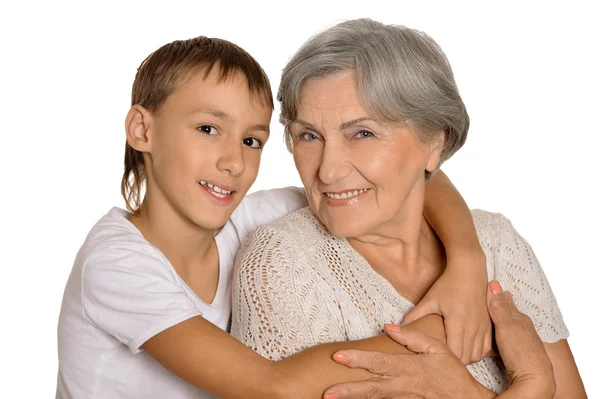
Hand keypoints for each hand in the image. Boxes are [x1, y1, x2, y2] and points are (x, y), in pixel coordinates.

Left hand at [323, 324, 494, 398]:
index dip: (358, 360)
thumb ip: (413, 337)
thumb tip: (388, 327)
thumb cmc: (453, 374)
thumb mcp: (438, 349)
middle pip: (371, 389)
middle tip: (327, 392)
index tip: (338, 356)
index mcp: (409, 368)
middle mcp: (404, 386)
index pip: (379, 363)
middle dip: (348, 391)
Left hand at [402, 251, 491, 363]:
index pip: (454, 353)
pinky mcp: (489, 324)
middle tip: (440, 359)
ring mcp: (483, 326)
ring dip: (465, 358)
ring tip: (452, 354)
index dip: (444, 359)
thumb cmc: (448, 284)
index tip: (433, 358)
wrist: (469, 270)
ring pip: (477, 355)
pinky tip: (465, 347)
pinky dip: (476, 352)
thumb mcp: (429, 299)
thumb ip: (414, 315)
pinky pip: (486, 348)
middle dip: (453, 362)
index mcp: (457, 322)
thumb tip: (393, 327)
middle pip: (465, 359)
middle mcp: (473, 327)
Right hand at [488, 280, 555, 398]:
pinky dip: (504, 331)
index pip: (506, 301)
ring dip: (502, 317)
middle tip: (493, 293)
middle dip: (502, 303)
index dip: (498, 294)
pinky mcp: (521, 353)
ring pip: (511, 323)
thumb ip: (499, 307)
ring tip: (495, 311)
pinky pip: (510, 336)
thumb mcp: (506, 326)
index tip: (491, 284)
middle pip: (510, 311)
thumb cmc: (521, 352)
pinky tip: (501, 335)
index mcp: (519, 318)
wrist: (536, 378)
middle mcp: (523, 327)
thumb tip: (494, 284)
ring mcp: (524, 340)